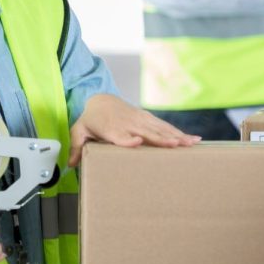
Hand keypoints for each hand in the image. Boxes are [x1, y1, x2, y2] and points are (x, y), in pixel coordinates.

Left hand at [68, 94, 200, 166]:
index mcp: (111, 128)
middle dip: (162, 138)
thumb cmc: (90, 119)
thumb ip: (76, 147)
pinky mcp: (148, 118)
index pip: (121, 135)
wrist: (100, 98)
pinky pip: (165, 126)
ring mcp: (140, 119)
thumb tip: (70, 164)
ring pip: (160, 128)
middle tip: (176, 146)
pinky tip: (193, 139)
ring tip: (192, 143)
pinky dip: (179, 132)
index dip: (129, 139)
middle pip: (146, 132)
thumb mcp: (78, 131)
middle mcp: (128, 123)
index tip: (138, 142)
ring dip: (177, 136)